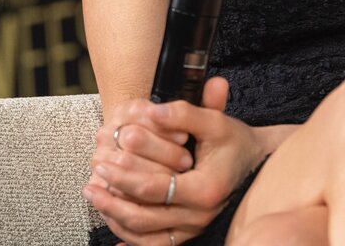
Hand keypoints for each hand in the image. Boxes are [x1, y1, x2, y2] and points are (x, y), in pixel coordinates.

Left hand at [83, 78, 265, 243]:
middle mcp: (200, 215)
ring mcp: (194, 229)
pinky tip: (113, 223)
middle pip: (144, 216)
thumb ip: (184, 114)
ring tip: (95, 198)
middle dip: (112, 199)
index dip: (124, 175)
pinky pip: (155, 245)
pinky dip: (130, 237)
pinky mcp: (190, 235)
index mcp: (205, 188)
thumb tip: (152, 111)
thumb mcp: (215, 121)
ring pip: (145, 236)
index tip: (103, 161)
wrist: (255, 162)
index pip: (154, 188)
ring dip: (115, 218)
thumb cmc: (234, 141)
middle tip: (90, 183)